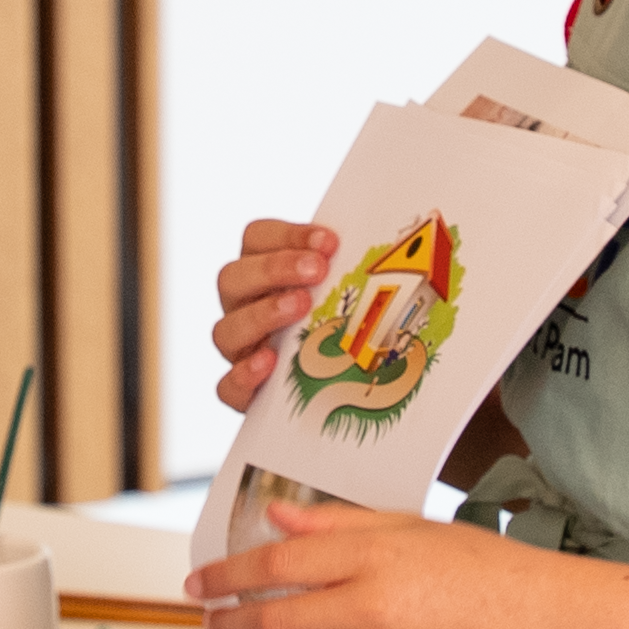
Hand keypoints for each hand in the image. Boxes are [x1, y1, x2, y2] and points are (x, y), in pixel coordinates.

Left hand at [181, 496, 565, 628]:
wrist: (539, 622)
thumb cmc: (480, 568)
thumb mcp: (409, 526)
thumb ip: (338, 524)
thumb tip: (277, 519)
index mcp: (374, 557)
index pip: (275, 565)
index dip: (227, 575)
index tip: (200, 584)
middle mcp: (372, 610)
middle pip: (271, 621)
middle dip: (228, 623)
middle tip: (213, 622)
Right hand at [209, 219, 336, 413]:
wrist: (340, 388)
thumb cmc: (343, 323)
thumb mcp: (347, 289)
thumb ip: (354, 266)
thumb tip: (403, 246)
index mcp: (261, 272)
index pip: (256, 239)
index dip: (287, 236)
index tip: (330, 242)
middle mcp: (242, 308)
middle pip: (232, 278)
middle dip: (275, 268)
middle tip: (318, 270)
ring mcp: (239, 351)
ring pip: (225, 330)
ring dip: (262, 314)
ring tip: (301, 307)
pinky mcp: (243, 392)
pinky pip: (227, 386)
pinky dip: (243, 374)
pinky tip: (270, 363)